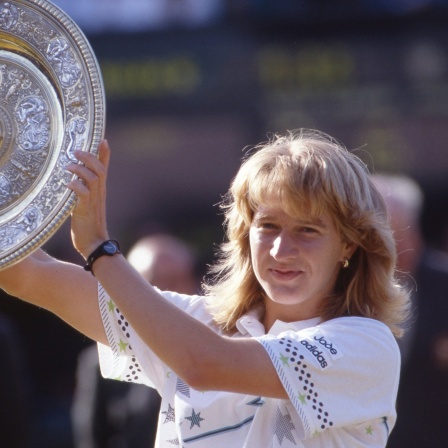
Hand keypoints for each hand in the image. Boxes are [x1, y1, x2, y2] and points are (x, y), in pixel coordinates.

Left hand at [66, 139, 110, 258]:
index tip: (102, 139)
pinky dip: (75, 186)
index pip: (105, 168)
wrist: (94, 244)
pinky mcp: (85, 210)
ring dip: (80, 170)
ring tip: (68, 166)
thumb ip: (83, 191)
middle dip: (90, 157)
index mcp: (100, 191)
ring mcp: (93, 202)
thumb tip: (73, 179)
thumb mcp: (86, 204)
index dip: (104, 154)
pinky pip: (83, 194)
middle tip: (76, 151)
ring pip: (93, 179)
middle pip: (100, 169)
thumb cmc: (88, 225)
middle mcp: (99, 194)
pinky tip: (67, 184)